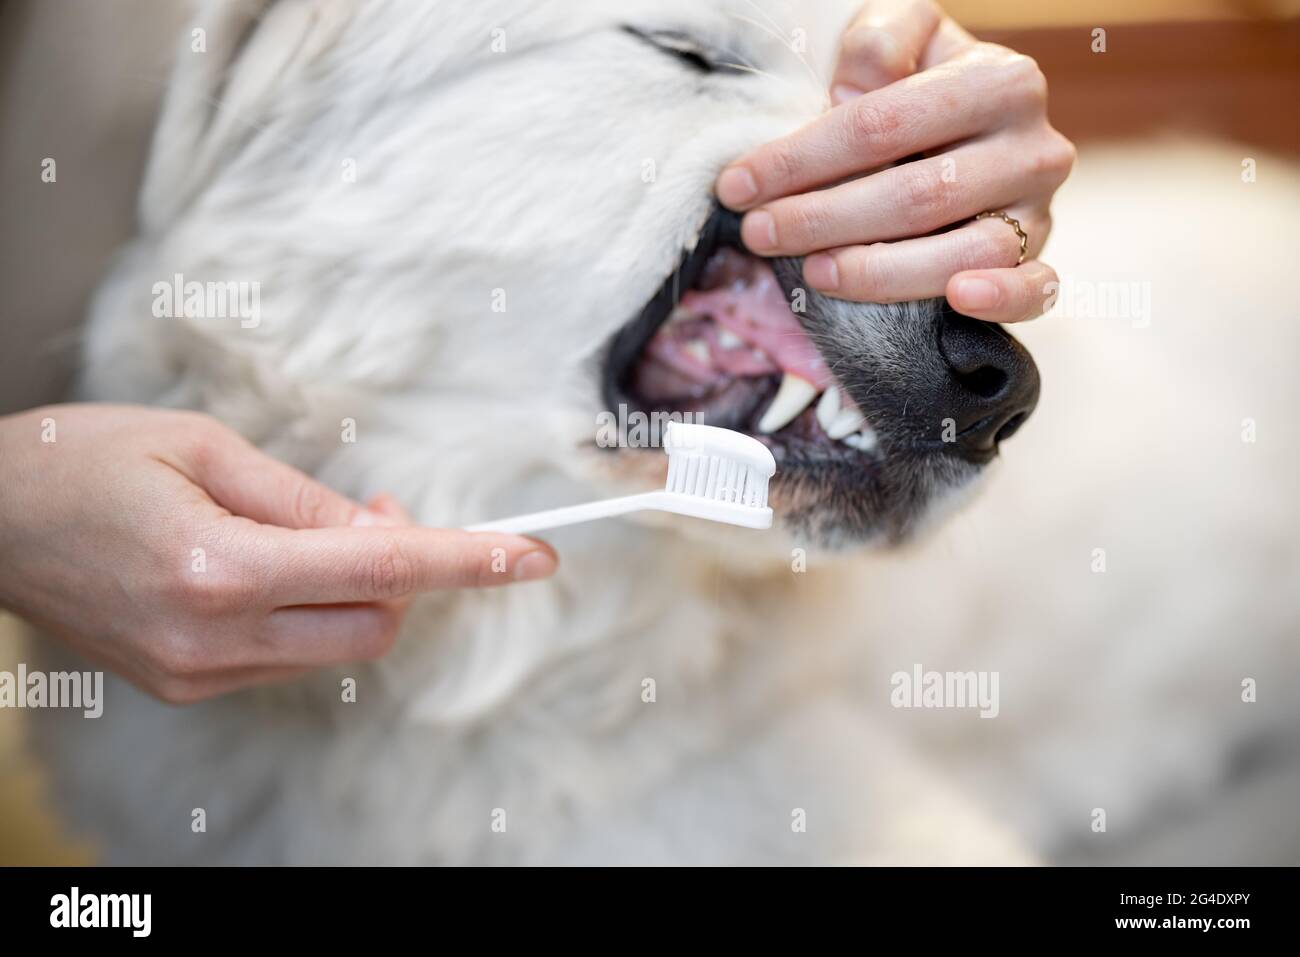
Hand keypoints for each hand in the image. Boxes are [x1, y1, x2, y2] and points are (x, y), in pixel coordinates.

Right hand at [0, 404, 556, 702]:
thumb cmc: (81, 462)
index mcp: (219, 567)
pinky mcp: (187, 686)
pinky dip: (311, 612)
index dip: (468, 561)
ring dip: (356, 591)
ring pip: (337, 646)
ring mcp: (198, 674)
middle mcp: (214, 637)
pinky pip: (290, 656)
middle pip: (376, 625)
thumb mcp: (198, 446)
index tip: (533, 556)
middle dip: (405, 573)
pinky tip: (272, 568)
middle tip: (375, 509)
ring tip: (304, 531)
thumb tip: (383, 529)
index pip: (382, 568)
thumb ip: (302, 499)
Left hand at [715, 0, 1074, 321]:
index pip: (884, 125)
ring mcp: (1040, 207)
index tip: (739, 186)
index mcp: (999, 80)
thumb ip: (877, 42)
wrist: (972, 116)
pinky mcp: (1040, 257)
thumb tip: (850, 92)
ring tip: (814, 272)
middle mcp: (1032, 145)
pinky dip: (1003, 299)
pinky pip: (1037, 288)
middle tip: (759, 233)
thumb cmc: (919, 76)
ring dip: (881, 271)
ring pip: (964, 252)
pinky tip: (957, 300)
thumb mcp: (898, 31)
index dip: (803, 159)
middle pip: (918, 194)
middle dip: (823, 219)